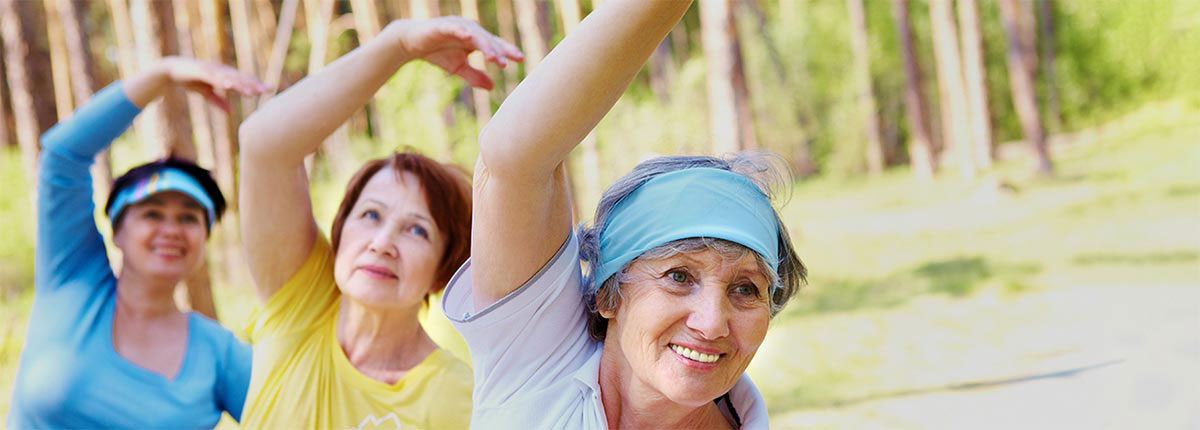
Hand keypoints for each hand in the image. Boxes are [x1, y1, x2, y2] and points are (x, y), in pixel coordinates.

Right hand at [160, 57, 269, 111]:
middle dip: (254, 84)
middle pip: (240, 78)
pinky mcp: (201, 71)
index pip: (243, 80)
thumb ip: (218, 102)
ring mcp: (211, 70)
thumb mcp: (206, 93)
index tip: (270, 89)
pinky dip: (221, 81)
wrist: (171, 70)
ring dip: (240, 84)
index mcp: (223, 75)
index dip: (255, 85)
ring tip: (252, 92)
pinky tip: (228, 85)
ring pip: (229, 78)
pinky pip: (213, 77)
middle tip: (268, 90)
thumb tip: (230, 113)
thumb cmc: (190, 80)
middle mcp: (220, 71)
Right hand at [387, 17, 523, 89]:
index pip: (495, 45)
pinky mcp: (442, 26)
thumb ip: (475, 76)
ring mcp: (457, 26)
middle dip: (497, 51)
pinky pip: (454, 28)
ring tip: (492, 57)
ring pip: (474, 35)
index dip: (507, 51)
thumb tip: (492, 87)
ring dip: (484, 45)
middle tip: (504, 63)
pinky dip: (460, 31)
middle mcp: (469, 30)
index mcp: (476, 39)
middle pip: (488, 40)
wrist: (412, 43)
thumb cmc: (438, 52)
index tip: (520, 59)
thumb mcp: (458, 68)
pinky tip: (468, 37)